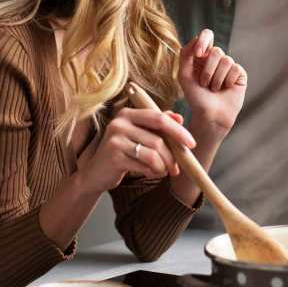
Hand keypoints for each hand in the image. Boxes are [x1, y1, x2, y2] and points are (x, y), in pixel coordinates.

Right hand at [77, 108, 195, 194]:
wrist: (96, 173)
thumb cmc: (123, 152)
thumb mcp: (140, 135)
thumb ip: (158, 125)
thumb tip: (179, 118)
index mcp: (128, 113)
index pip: (159, 118)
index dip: (178, 131)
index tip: (191, 144)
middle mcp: (120, 122)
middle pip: (158, 139)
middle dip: (172, 156)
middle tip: (177, 168)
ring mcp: (115, 139)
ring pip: (153, 154)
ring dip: (162, 167)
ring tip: (162, 172)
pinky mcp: (114, 156)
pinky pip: (144, 165)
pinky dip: (152, 172)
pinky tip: (150, 173)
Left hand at [178, 29, 246, 141]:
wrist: (210, 115)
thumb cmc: (196, 96)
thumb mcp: (184, 75)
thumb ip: (186, 54)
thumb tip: (197, 38)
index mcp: (202, 55)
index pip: (207, 35)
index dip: (204, 41)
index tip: (198, 54)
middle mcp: (216, 58)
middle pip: (216, 51)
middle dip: (208, 70)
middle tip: (204, 84)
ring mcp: (229, 65)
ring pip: (226, 60)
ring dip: (216, 78)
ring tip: (214, 89)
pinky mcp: (239, 73)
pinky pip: (235, 69)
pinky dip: (227, 81)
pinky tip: (226, 89)